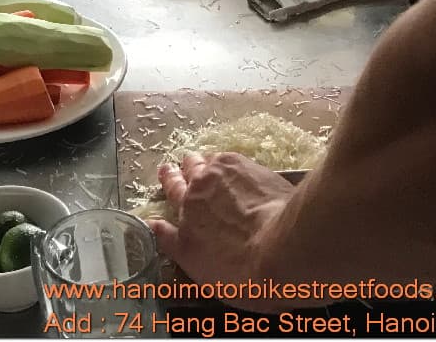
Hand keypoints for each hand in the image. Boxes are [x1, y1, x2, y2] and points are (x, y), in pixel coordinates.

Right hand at [147, 152, 303, 311]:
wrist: (283, 246)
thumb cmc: (248, 274)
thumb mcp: (205, 275)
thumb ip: (177, 246)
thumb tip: (152, 226)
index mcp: (184, 229)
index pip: (165, 214)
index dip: (163, 204)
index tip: (160, 197)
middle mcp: (192, 197)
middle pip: (177, 178)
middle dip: (175, 174)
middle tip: (176, 170)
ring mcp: (214, 177)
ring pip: (200, 163)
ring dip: (200, 165)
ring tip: (204, 165)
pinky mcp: (238, 164)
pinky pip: (225, 160)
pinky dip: (224, 163)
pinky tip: (234, 167)